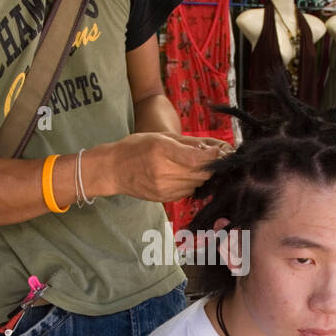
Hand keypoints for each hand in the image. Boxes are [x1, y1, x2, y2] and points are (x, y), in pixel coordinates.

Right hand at [93, 133, 229, 202]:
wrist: (113, 170)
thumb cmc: (136, 147)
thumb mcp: (161, 136)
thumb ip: (188, 143)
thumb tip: (214, 148)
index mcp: (162, 152)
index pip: (199, 159)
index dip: (214, 156)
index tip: (221, 150)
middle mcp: (163, 172)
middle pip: (201, 173)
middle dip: (211, 166)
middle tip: (215, 157)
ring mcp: (164, 188)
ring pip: (197, 183)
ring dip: (202, 175)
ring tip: (196, 165)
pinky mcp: (164, 198)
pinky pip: (187, 191)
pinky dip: (191, 183)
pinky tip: (184, 174)